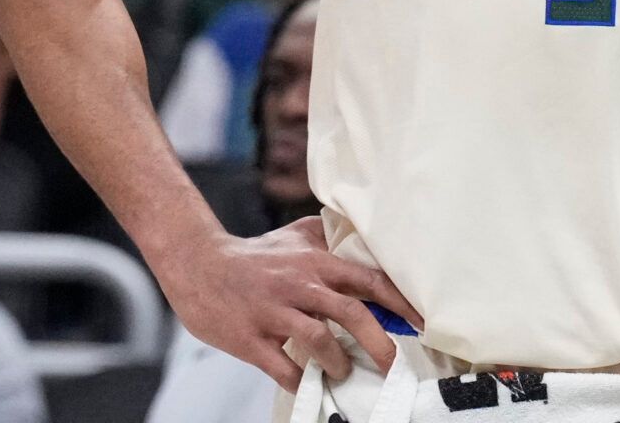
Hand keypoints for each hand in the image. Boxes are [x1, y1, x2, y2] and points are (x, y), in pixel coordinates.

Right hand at [155, 217, 425, 391]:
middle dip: (379, 343)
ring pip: (319, 341)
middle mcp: (300, 285)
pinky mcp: (251, 338)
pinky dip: (299, 380)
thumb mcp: (294, 236)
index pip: (368, 279)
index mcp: (315, 262)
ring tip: (343, 371)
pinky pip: (282, 367)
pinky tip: (306, 384)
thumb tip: (362, 239)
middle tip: (393, 363)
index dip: (398, 302)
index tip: (420, 322)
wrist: (198, 265)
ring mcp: (275, 312)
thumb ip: (328, 237)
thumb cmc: (252, 256)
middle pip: (351, 313)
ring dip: (339, 362)